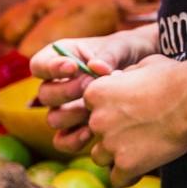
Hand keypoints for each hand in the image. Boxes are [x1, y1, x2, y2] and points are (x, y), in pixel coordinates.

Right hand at [33, 28, 154, 150]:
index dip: (50, 68)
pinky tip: (92, 132)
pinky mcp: (77, 128)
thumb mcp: (122, 46)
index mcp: (62, 58)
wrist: (147, 76)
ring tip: (96, 108)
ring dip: (73, 116)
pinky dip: (74, 140)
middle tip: (90, 85)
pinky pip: (63, 141)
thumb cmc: (128, 52)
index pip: (39, 65)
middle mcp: (59, 84)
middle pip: (44, 94)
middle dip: (67, 92)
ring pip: (53, 119)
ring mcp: (67, 108)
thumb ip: (109, 54)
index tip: (73, 67)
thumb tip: (96, 68)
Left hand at [76, 54, 186, 185]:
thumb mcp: (141, 66)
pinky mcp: (126, 164)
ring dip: (115, 156)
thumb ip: (123, 77)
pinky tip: (142, 168)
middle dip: (111, 134)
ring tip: (138, 151)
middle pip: (94, 134)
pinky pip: (117, 179)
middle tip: (136, 132)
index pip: (90, 109)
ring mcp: (110, 144)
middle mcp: (96, 119)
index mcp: (95, 93)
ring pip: (100, 158)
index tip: (126, 113)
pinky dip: (128, 176)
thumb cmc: (171, 78)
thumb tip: (119, 81)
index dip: (108, 112)